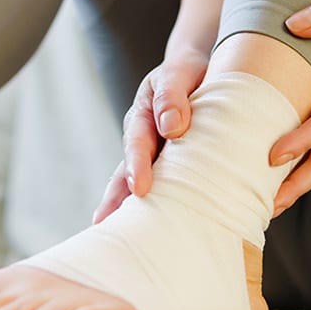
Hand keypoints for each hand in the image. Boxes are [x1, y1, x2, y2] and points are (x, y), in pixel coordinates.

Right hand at [92, 50, 208, 223]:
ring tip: (121, 239)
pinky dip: (156, 210)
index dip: (137, 165)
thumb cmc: (189, 72)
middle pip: (125, 173)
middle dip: (116, 200)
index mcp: (143, 116)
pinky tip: (157, 233)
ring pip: (135, 186)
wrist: (202, 70)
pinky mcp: (170, 169)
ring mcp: (154, 156)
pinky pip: (161, 190)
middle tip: (108, 225)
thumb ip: (173, 95)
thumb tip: (172, 127)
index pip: (137, 143)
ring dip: (128, 210)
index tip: (139, 187)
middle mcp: (143, 140)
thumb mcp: (179, 72)